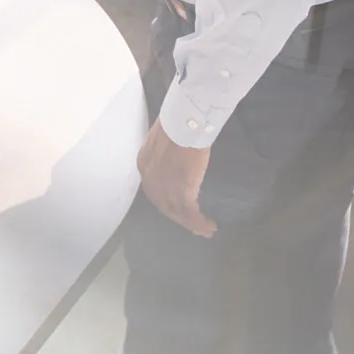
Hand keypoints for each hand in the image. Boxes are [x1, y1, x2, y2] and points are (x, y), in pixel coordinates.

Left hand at [137, 121, 214, 237]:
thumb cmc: (180, 122)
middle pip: (163, 204)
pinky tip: (208, 227)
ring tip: (203, 231)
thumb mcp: (167, 136)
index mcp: (145, 163)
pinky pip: (190, 214)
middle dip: (177, 216)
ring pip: (176, 213)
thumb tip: (179, 152)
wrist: (186, 122)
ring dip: (190, 224)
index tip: (176, 206)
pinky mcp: (181, 193)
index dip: (165, 198)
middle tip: (191, 225)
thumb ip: (169, 149)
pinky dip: (199, 223)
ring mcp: (164, 188)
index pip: (154, 187)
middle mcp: (150, 179)